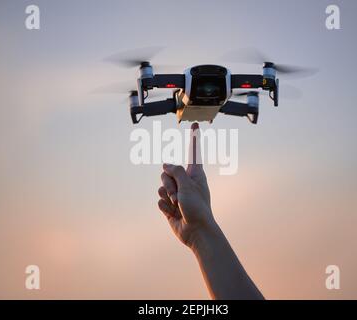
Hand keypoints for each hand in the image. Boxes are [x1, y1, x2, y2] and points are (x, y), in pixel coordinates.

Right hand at [158, 123, 216, 247]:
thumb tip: (165, 164)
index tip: (195, 123)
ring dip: (167, 196)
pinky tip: (173, 214)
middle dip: (168, 183)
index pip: (193, 152)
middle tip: (179, 196)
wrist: (196, 232)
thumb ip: (175, 171)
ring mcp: (177, 193)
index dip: (194, 137)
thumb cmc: (197, 207)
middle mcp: (185, 181)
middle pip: (166, 172)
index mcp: (195, 174)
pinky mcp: (170, 205)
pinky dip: (165, 206)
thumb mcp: (188, 185)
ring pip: (161, 186)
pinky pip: (159, 200)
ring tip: (177, 206)